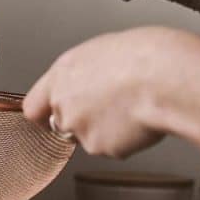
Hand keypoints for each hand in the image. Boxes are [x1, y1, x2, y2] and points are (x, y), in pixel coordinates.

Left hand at [23, 27, 199, 162]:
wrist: (166, 78)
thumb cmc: (145, 57)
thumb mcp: (106, 51)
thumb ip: (86, 74)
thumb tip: (90, 83)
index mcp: (63, 73)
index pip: (33, 106)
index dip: (44, 113)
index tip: (49, 117)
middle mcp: (65, 103)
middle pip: (63, 124)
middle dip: (82, 121)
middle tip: (110, 107)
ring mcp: (81, 129)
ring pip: (90, 138)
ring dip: (106, 130)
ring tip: (132, 107)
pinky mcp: (102, 148)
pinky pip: (113, 148)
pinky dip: (127, 139)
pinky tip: (140, 119)